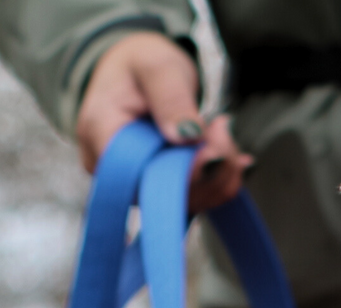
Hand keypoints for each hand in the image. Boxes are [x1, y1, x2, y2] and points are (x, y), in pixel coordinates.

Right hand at [76, 31, 252, 211]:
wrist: (140, 73)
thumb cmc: (141, 65)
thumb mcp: (156, 65)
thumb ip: (171, 97)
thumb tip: (188, 136)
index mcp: (101, 136)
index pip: (143, 177)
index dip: (184, 172)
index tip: (211, 143)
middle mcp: (115, 171)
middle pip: (169, 196)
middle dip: (211, 169)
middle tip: (225, 130)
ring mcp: (138, 185)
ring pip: (190, 201)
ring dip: (221, 174)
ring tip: (226, 134)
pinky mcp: (160, 190)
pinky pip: (198, 198)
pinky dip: (221, 179)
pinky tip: (231, 155)